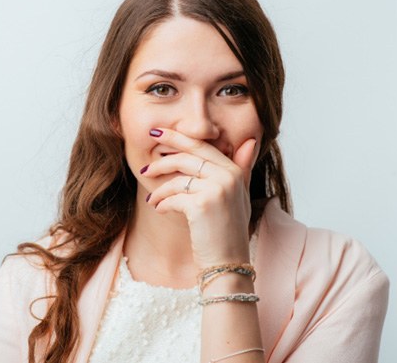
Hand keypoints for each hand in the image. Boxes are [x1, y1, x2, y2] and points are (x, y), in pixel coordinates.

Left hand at [142, 128, 257, 267]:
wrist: (228, 263)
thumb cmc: (229, 230)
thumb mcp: (239, 195)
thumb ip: (242, 168)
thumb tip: (250, 141)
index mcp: (235, 171)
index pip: (202, 146)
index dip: (177, 138)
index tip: (158, 134)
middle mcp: (228, 176)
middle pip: (187, 157)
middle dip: (162, 160)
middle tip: (145, 168)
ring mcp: (216, 189)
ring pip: (177, 180)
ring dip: (160, 191)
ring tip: (152, 200)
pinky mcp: (202, 205)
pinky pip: (173, 197)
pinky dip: (162, 204)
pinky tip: (160, 210)